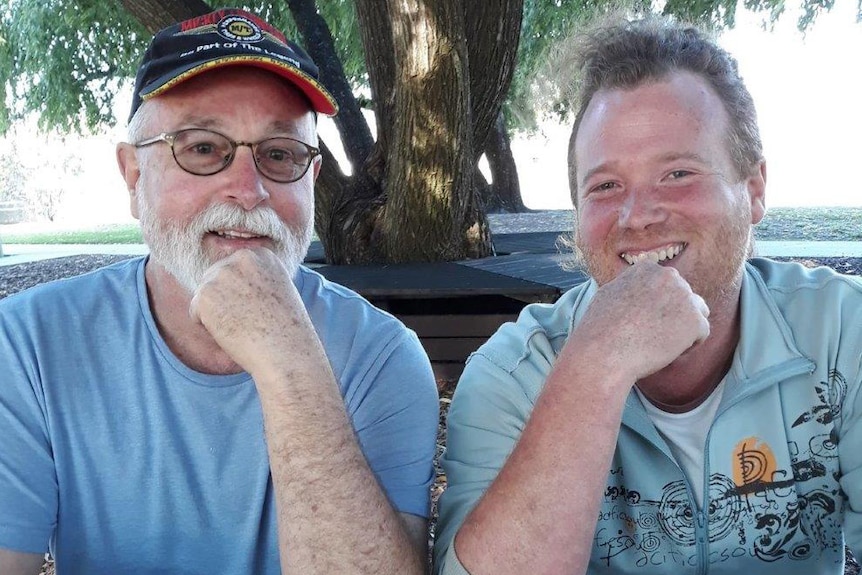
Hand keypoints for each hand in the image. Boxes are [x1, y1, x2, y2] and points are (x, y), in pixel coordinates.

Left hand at [189, 248, 309, 375]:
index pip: (234, 269)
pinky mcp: (205, 295)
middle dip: (226, 300)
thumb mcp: (278, 289)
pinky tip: (231, 331)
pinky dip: (208, 327)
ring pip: (205, 296)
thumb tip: (231, 282)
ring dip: (218, 313)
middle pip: (215, 278)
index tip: (262, 306)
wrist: (286, 351)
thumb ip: (255, 277)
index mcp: (261, 255)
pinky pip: (195, 312)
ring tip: (243, 325)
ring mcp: (222, 274)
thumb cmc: (286, 329)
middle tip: (251, 318)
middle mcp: (241, 258)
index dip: (243, 292)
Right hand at [569, 261, 709, 384]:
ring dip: (684, 328)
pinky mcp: (695, 321)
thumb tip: (639, 289)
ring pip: (697, 313)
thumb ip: (630, 287)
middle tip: (649, 335)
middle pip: (683, 298)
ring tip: (659, 343)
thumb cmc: (600, 329)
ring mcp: (685, 297)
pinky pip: (701, 335)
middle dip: (672, 316)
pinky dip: (686, 347)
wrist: (604, 351)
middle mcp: (669, 276)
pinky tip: (664, 351)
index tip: (639, 322)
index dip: (656, 307)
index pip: (665, 286)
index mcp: (648, 268)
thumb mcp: (609, 294)